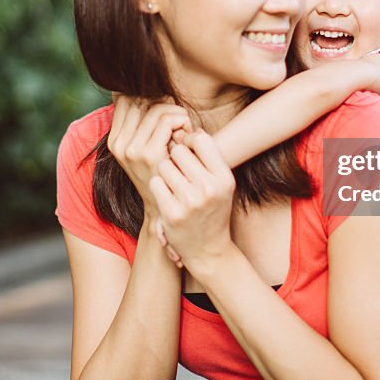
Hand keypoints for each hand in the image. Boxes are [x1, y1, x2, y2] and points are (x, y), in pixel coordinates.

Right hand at [108, 96, 192, 218]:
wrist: (165, 208)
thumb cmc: (162, 171)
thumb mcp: (145, 146)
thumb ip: (139, 121)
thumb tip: (124, 89)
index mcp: (114, 140)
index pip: (126, 98)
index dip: (149, 98)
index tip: (163, 114)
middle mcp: (119, 144)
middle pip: (142, 99)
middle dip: (164, 104)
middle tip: (178, 122)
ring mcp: (132, 150)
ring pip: (157, 107)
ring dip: (176, 113)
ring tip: (183, 130)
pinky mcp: (149, 154)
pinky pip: (169, 120)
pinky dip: (183, 122)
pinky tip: (187, 136)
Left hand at [148, 130, 236, 275]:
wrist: (209, 249)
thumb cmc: (213, 208)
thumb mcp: (220, 182)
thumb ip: (206, 156)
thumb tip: (180, 129)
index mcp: (224, 177)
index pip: (201, 139)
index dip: (191, 140)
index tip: (189, 149)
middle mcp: (209, 188)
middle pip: (180, 150)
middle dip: (176, 157)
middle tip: (180, 170)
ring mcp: (190, 201)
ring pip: (165, 165)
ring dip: (165, 171)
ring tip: (175, 184)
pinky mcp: (172, 213)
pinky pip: (156, 183)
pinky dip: (158, 186)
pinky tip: (167, 196)